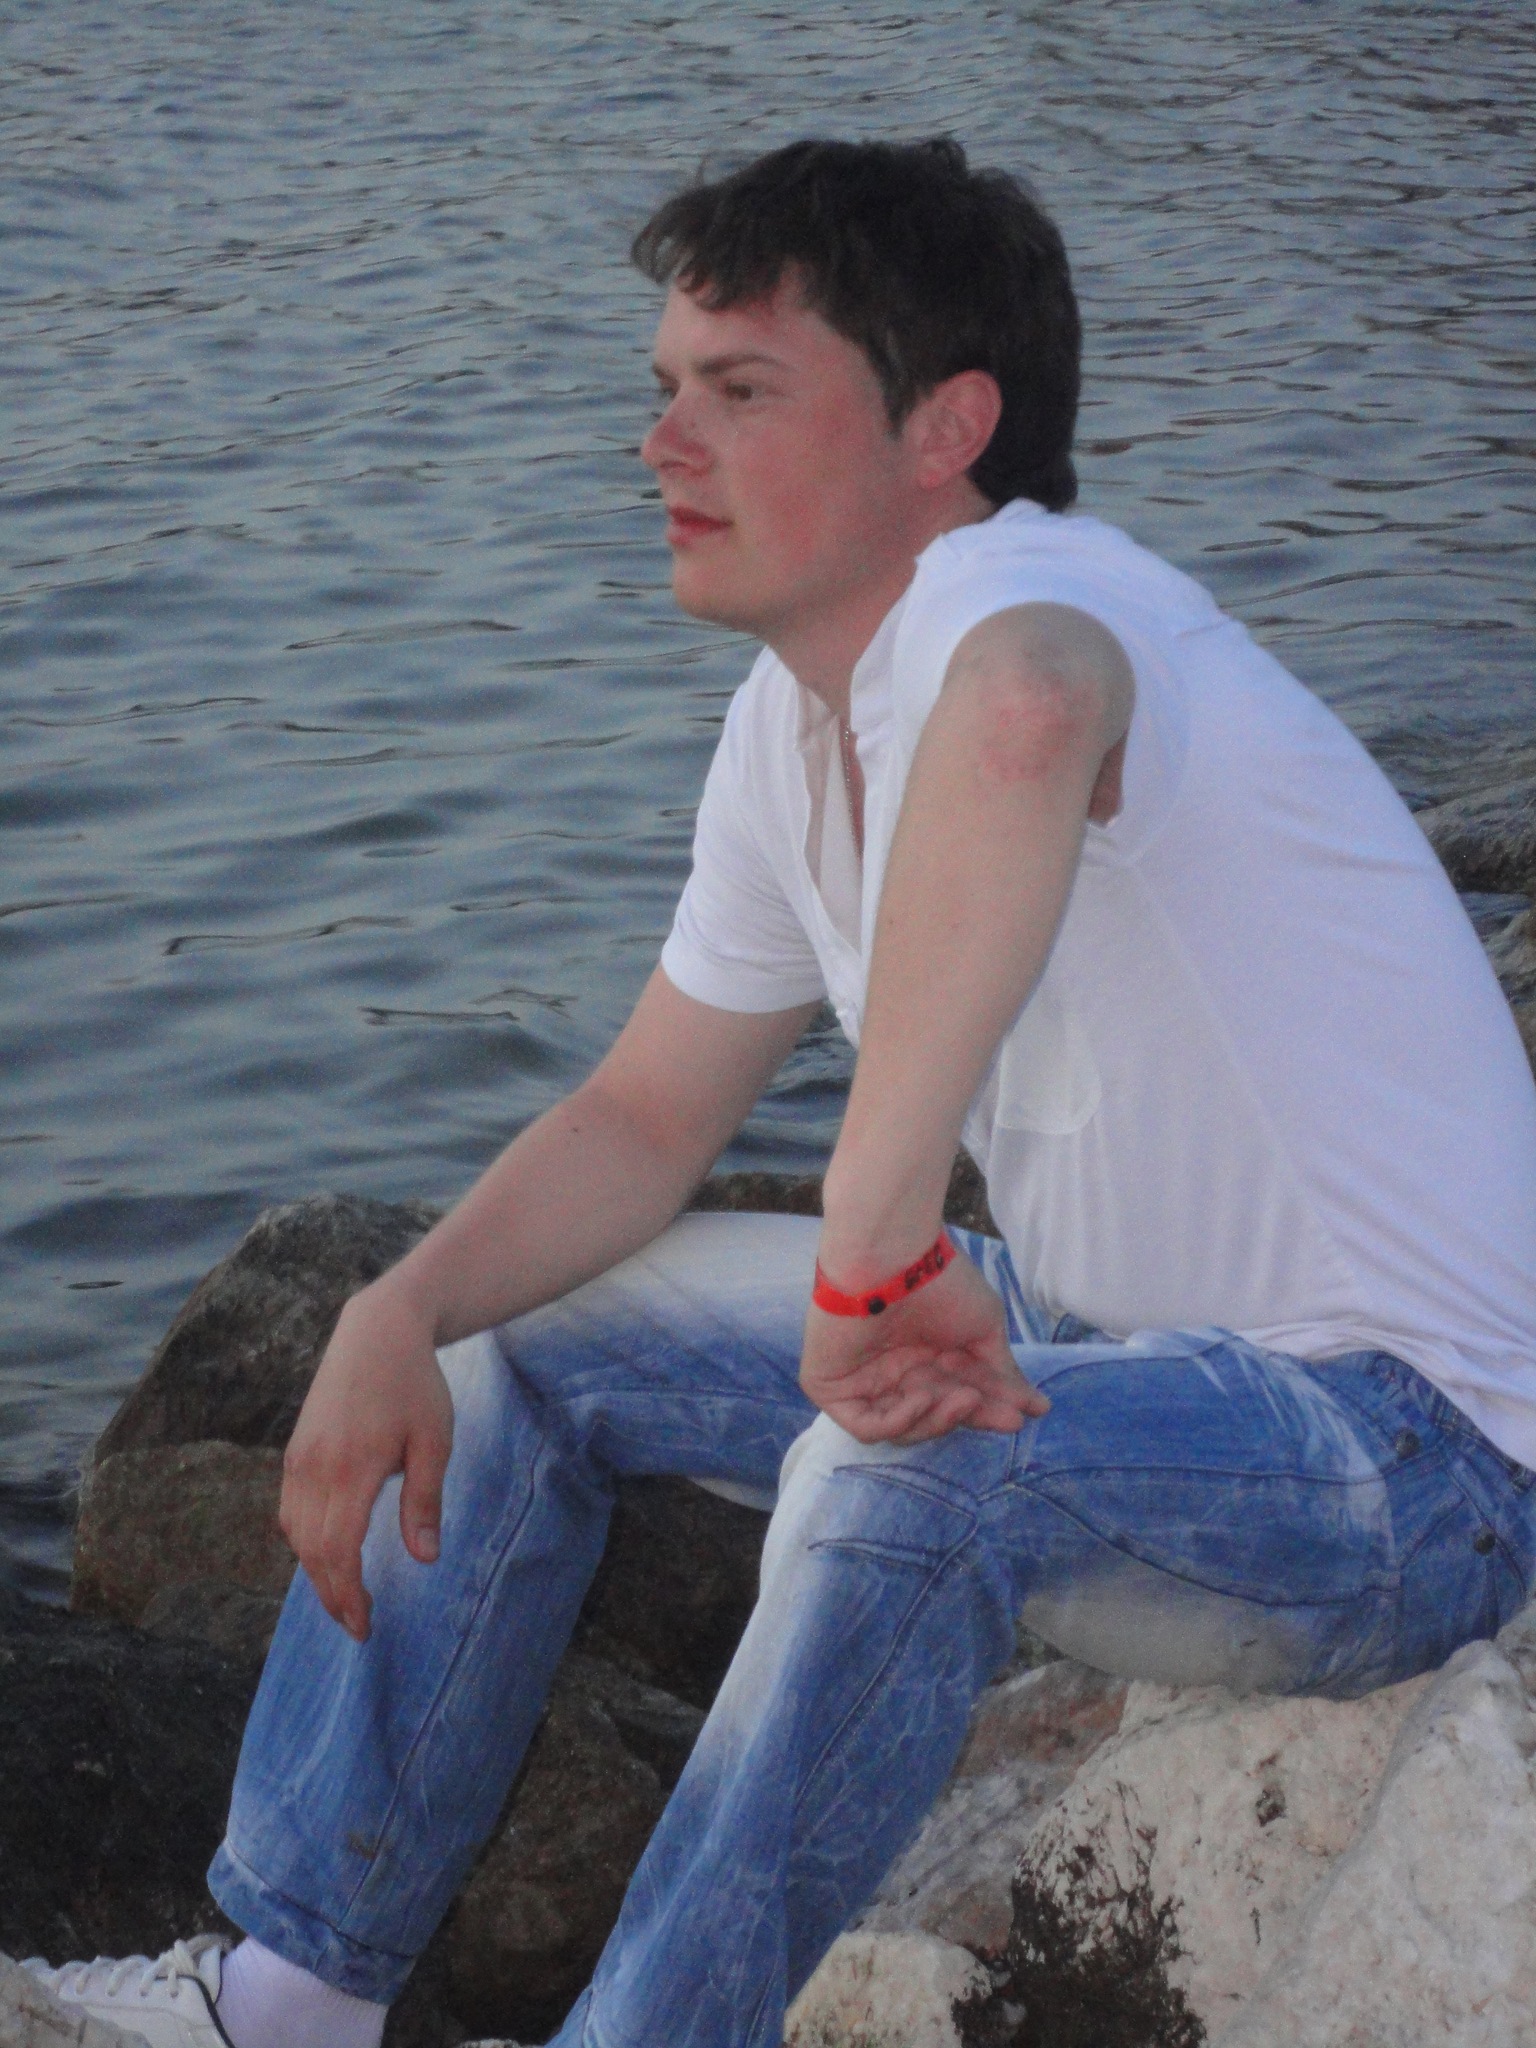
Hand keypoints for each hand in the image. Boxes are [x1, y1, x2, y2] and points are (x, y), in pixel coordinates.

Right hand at [279, 1281, 453, 1641]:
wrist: (376, 1332)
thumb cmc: (416, 1385)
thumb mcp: (434, 1440)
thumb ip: (424, 1500)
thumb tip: (423, 1559)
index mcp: (352, 1467)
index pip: (339, 1549)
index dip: (348, 1594)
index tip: (364, 1624)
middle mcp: (315, 1467)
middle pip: (312, 1551)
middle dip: (331, 1595)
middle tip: (356, 1625)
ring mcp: (298, 1459)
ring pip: (295, 1534)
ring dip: (315, 1572)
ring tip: (343, 1597)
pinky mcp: (294, 1451)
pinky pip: (291, 1511)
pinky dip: (304, 1542)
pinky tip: (327, 1554)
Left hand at [799, 1244, 1048, 1444]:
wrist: (891, 1254)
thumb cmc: (939, 1281)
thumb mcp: (984, 1328)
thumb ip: (1000, 1372)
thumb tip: (1035, 1406)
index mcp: (922, 1353)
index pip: (955, 1394)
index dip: (990, 1407)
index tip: (1029, 1413)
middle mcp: (892, 1368)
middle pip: (933, 1413)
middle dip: (971, 1417)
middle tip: (1007, 1420)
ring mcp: (861, 1380)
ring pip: (903, 1427)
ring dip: (939, 1419)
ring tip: (964, 1397)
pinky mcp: (831, 1387)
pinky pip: (866, 1425)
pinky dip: (898, 1420)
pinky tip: (922, 1396)